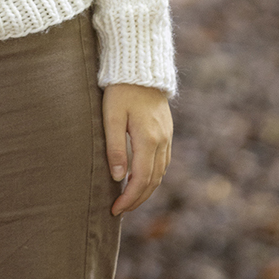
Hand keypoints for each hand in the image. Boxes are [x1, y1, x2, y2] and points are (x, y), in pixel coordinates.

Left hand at [102, 82, 172, 216]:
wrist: (140, 68)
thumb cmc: (121, 90)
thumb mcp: (112, 116)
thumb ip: (115, 146)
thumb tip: (118, 177)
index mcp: (148, 139)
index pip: (141, 179)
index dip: (129, 198)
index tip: (114, 209)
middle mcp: (162, 141)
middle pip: (153, 180)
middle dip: (137, 199)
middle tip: (119, 210)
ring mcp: (166, 136)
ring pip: (160, 173)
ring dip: (146, 190)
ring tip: (128, 200)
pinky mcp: (166, 132)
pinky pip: (162, 162)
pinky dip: (152, 176)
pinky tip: (140, 180)